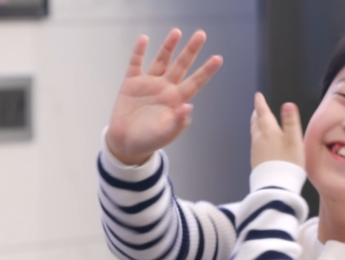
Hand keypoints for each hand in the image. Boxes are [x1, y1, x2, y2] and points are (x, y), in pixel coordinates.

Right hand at [107, 29, 222, 164]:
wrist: (126, 143)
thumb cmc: (149, 141)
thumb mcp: (166, 134)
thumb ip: (178, 122)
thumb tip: (189, 106)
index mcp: (176, 100)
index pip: (195, 82)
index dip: (206, 71)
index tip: (218, 58)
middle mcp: (165, 88)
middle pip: (181, 65)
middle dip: (191, 50)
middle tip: (202, 34)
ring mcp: (149, 84)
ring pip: (161, 60)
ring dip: (168, 46)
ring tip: (177, 32)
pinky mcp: (131, 83)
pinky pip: (135, 64)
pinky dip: (139, 51)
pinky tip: (144, 39)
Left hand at [250, 92, 303, 169]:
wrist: (276, 187)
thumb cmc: (288, 163)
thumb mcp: (294, 141)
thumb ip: (291, 122)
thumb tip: (287, 104)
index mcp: (268, 132)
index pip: (263, 113)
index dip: (260, 103)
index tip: (258, 96)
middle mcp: (259, 140)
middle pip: (256, 123)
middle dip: (257, 114)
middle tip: (257, 108)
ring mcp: (255, 151)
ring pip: (255, 134)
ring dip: (257, 126)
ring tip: (260, 123)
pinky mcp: (256, 162)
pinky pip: (256, 145)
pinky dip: (259, 138)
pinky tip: (262, 143)